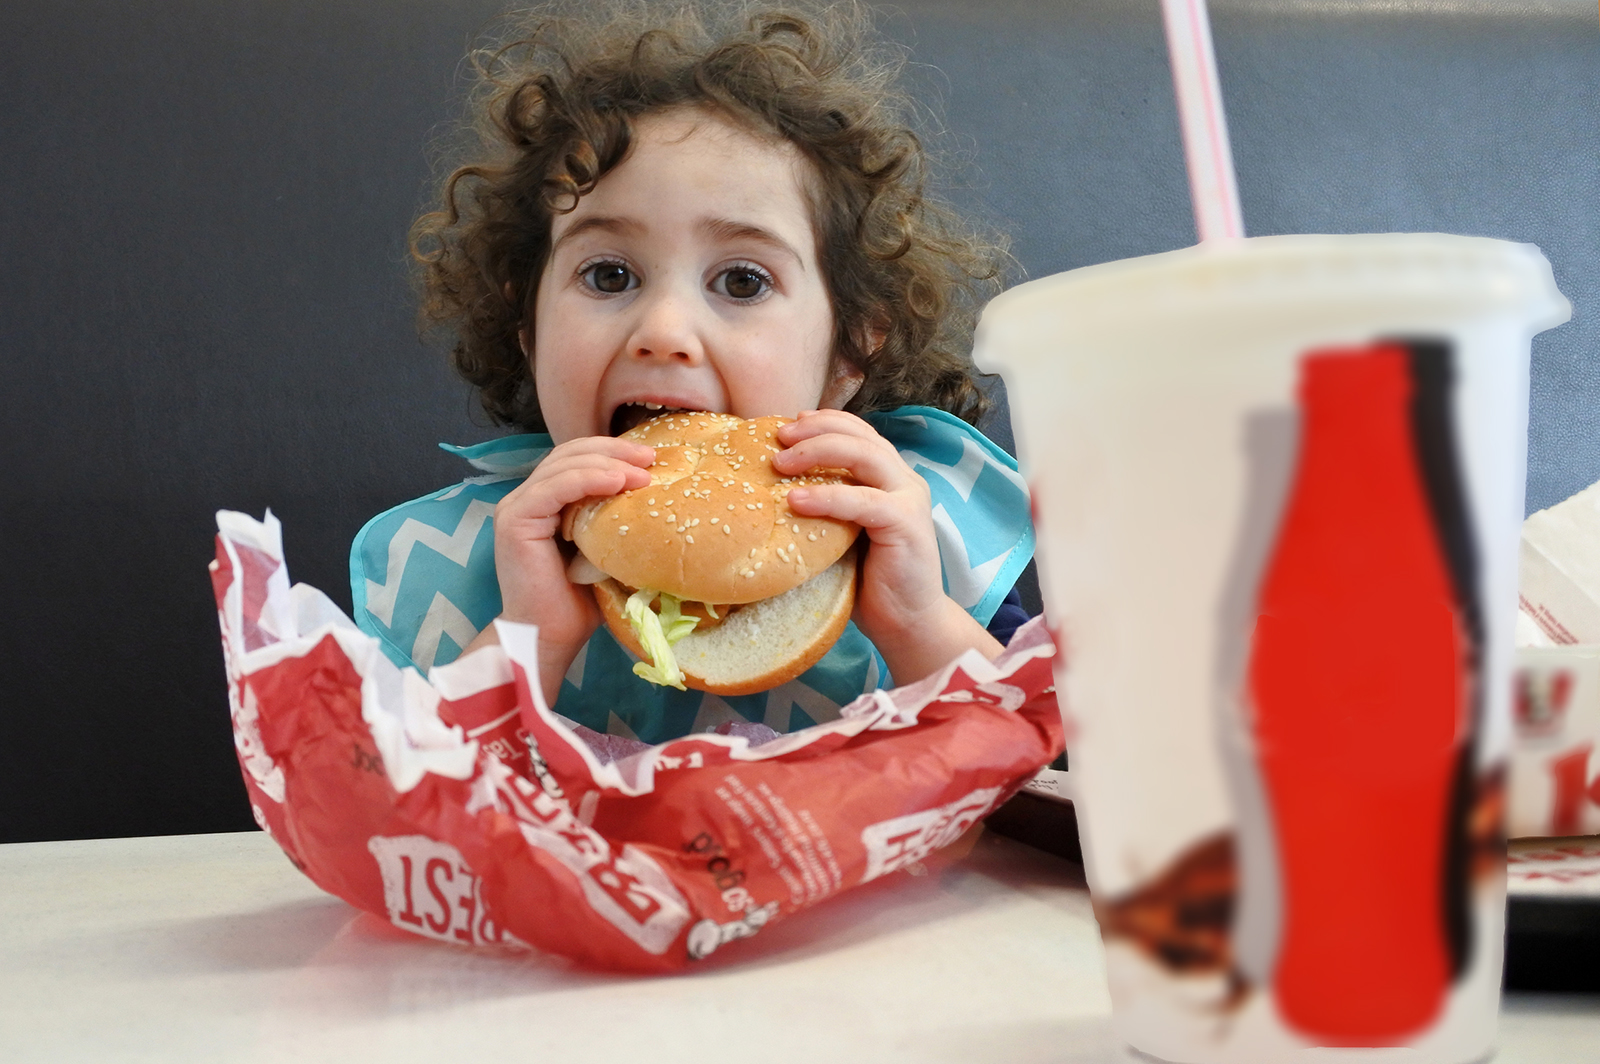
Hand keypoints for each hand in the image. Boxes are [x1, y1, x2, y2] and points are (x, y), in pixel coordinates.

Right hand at [461, 436, 653, 704]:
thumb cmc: (579, 603)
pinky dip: (588, 479)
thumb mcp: (604, 552)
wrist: (549, 638)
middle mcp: (527, 498)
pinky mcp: (515, 520)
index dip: (613, 452)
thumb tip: (660, 500)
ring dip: (608, 463)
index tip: (652, 459)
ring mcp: (517, 507)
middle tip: (652, 456)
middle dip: (614, 450)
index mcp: (545, 502)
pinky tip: (618, 481)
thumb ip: (614, 521)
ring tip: (643, 471)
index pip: (577, 460)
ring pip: (564, 465)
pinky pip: (556, 488)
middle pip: (570, 454)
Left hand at [774, 410, 1000, 683]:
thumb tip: (772, 489)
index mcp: (889, 477)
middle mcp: (903, 480)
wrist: (907, 623)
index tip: (788, 424)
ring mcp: (909, 499)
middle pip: (859, 435)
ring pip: (863, 455)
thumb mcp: (841, 533)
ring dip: (818, 452)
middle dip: (815, 430)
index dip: (823, 421)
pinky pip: (863, 500)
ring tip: (780, 463)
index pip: (858, 432)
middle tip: (777, 438)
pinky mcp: (907, 523)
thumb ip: (826, 505)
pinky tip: (796, 500)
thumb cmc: (869, 581)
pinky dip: (827, 496)